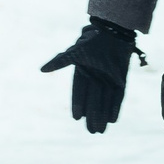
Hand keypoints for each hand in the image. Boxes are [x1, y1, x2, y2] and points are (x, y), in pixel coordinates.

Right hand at [40, 18, 141, 133]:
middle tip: (91, 131)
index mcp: (83, 72)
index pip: (79, 92)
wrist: (113, 32)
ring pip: (105, 101)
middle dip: (92, 116)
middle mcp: (95, 78)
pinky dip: (115, 108)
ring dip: (103, 116)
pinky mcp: (121, 80)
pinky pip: (118, 97)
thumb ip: (60, 62)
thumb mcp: (75, 52)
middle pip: (93, 101)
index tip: (76, 118)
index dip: (78, 105)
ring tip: (100, 131)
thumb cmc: (92, 41)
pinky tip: (113, 120)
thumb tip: (42, 70)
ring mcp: (109, 80)